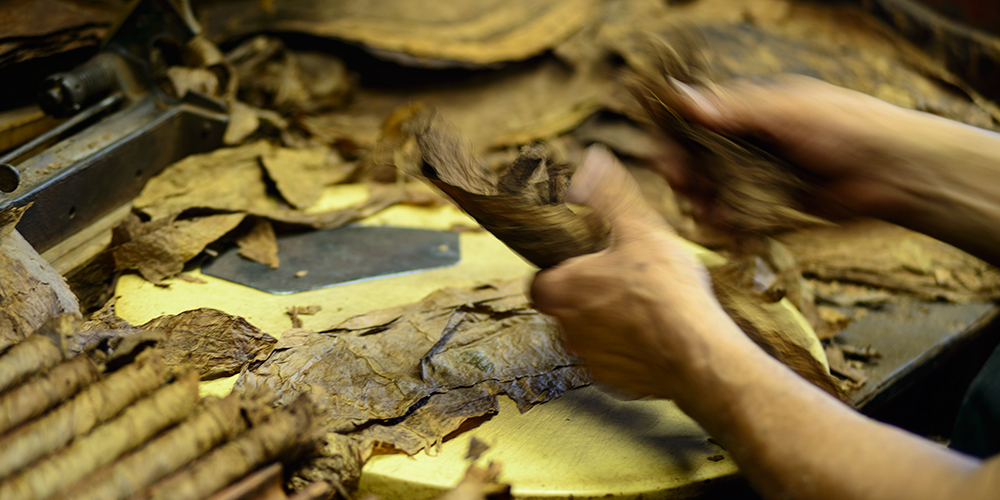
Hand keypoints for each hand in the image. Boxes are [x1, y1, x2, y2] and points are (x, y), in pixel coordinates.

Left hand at [530, 146, 747, 399]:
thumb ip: (609, 194)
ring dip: (609, 321)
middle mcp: (564, 327)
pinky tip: (657, 333)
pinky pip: (615, 360)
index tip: (586, 261)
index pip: (540, 279)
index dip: (561, 268)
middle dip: (588, 293)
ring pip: (590, 333)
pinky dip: (630, 348)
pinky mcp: (614, 382)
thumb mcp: (638, 228)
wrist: (698, 353)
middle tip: (623, 279)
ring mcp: (589, 359)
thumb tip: (591, 160)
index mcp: (560, 289)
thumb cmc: (664, 290)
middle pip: (566, 305)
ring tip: (646, 305)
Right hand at [656, 75, 967, 223]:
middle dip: (686, 174)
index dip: (675, 137)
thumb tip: (679, 97)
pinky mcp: (774, 207)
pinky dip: (728, 223)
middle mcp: (751, 142)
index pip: (698, 120)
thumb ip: (733, 110)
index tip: (664, 155)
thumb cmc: (846, 127)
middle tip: (684, 187)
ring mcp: (761, 176)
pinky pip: (739, 216)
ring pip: (714, 191)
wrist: (896, 172)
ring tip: (707, 213)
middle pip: (699, 159)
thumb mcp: (785, 112)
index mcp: (752, 111)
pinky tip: (725, 228)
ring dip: (703, 202)